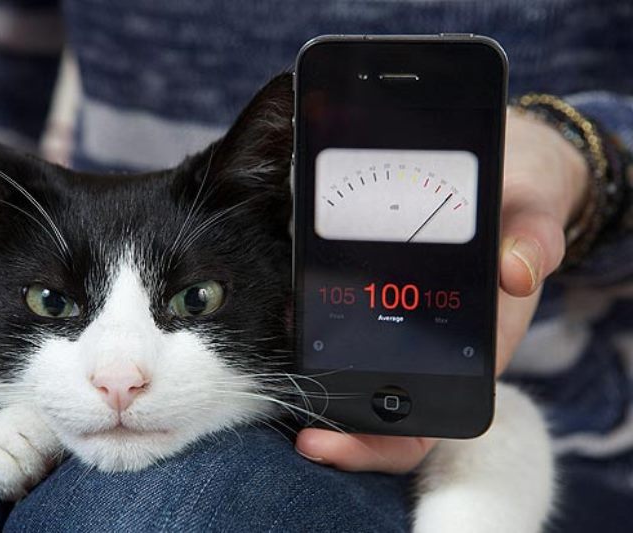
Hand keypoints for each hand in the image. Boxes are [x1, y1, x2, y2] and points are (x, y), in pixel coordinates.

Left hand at [294, 109, 589, 471]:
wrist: (511, 173)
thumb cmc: (523, 207)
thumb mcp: (534, 216)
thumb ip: (533, 242)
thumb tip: (516, 272)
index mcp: (473, 354)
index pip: (421, 426)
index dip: (375, 444)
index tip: (324, 439)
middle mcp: (431, 347)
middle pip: (375, 408)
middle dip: (332, 417)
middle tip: (287, 412)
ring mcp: (403, 320)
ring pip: (353, 363)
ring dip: (318, 365)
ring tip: (281, 342)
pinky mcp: (383, 289)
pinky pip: (347, 316)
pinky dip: (319, 317)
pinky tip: (294, 302)